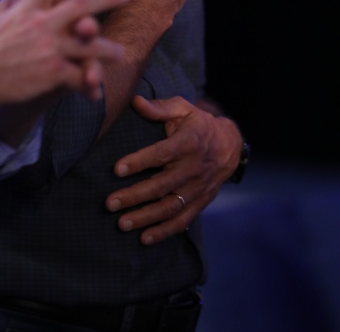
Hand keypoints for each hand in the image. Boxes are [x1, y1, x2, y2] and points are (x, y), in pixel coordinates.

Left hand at [105, 94, 242, 244]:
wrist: (229, 146)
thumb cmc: (198, 124)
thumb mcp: (183, 109)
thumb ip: (160, 108)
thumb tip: (135, 101)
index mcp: (189, 143)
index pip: (161, 154)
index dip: (139, 162)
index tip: (116, 169)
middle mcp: (194, 168)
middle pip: (161, 185)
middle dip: (134, 196)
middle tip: (110, 203)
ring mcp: (197, 188)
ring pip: (169, 207)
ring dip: (145, 218)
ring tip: (122, 223)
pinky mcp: (200, 202)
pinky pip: (182, 220)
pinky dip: (164, 232)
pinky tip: (144, 238)